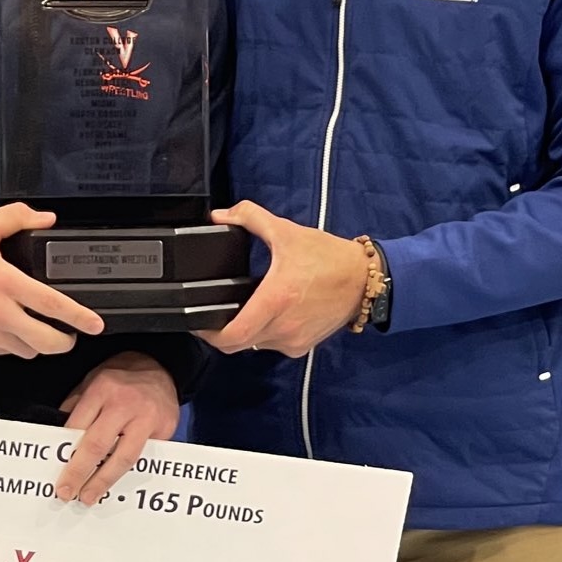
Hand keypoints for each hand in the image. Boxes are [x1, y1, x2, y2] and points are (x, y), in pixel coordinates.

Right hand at [0, 203, 103, 357]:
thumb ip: (16, 218)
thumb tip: (47, 218)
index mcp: (5, 283)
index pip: (51, 304)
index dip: (79, 317)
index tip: (95, 324)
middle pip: (46, 342)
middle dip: (65, 342)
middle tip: (70, 334)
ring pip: (26, 351)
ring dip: (36, 343)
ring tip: (35, 329)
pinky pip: (2, 352)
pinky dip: (10, 343)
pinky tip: (5, 328)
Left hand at [53, 352, 178, 505]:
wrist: (161, 367)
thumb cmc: (121, 378)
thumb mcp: (92, 380)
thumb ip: (76, 406)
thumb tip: (59, 439)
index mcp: (101, 389)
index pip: (77, 426)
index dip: (65, 452)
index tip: (55, 472)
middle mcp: (124, 403)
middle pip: (97, 445)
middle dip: (79, 472)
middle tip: (67, 492)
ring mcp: (147, 417)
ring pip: (124, 458)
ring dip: (103, 481)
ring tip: (89, 496)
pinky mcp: (165, 429)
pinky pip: (144, 457)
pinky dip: (128, 473)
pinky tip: (115, 484)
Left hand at [194, 201, 369, 357]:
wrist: (364, 280)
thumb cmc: (328, 258)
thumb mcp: (286, 231)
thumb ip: (250, 217)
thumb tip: (220, 215)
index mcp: (275, 301)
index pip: (232, 336)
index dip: (208, 334)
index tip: (197, 321)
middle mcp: (282, 327)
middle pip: (238, 343)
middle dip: (221, 331)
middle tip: (212, 313)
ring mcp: (293, 341)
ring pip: (254, 345)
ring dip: (244, 331)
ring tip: (242, 308)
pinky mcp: (303, 346)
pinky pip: (272, 345)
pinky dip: (263, 333)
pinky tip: (265, 314)